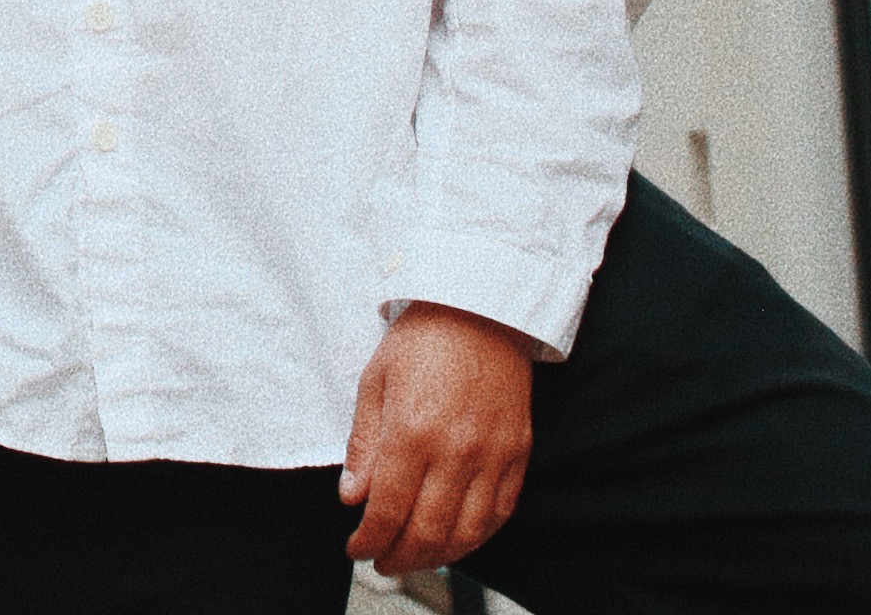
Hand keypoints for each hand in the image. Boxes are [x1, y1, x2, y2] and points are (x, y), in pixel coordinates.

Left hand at [340, 302, 533, 574]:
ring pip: (468, 531)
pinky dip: (478, 537)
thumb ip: (364, 445)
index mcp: (412, 431)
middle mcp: (456, 450)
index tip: (356, 548)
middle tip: (382, 562)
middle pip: (427, 530)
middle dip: (399, 556)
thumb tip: (352, 496)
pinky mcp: (518, 453)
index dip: (369, 539)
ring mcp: (492, 454)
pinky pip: (501, 512)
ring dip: (438, 556)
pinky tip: (457, 540)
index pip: (388, 509)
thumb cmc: (421, 340)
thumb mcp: (374, 383)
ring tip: (415, 558)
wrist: (480, 309)